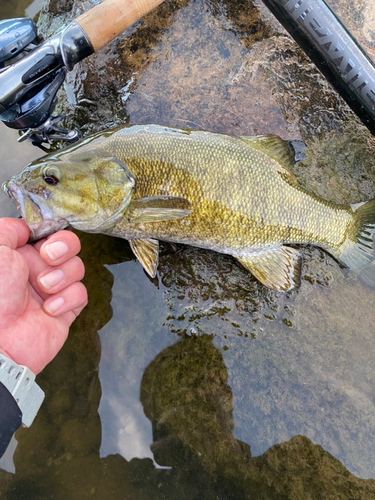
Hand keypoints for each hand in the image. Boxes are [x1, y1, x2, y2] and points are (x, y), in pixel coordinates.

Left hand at [0, 218, 86, 374]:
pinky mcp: (66, 310)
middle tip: (49, 257)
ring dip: (62, 276)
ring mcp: (52, 290)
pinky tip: (49, 309)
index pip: (49, 234)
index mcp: (19, 255)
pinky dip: (67, 299)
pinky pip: (81, 293)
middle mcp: (36, 271)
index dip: (53, 233)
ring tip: (44, 288)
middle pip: (68, 246)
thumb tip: (27, 227)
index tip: (44, 239)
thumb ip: (11, 229)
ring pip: (77, 268)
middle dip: (64, 248)